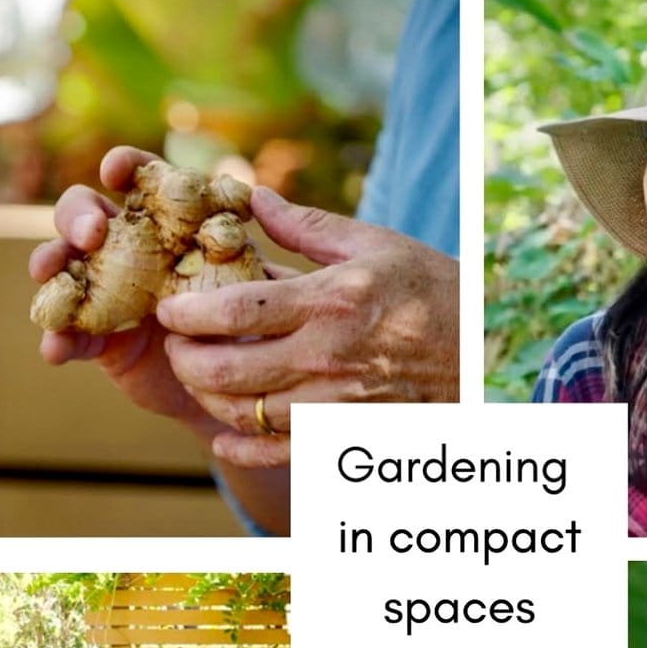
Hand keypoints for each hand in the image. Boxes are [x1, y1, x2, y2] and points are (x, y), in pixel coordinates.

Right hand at [28, 146, 225, 435]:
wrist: (234, 385)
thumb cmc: (245, 323)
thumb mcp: (251, 282)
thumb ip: (246, 244)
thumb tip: (260, 198)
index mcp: (165, 224)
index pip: (137, 179)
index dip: (123, 166)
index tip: (116, 170)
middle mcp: (128, 249)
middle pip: (84, 213)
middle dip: (78, 215)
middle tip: (90, 233)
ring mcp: (107, 291)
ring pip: (63, 265)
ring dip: (50, 263)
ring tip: (52, 274)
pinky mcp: (99, 337)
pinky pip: (68, 333)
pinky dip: (58, 338)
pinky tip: (56, 348)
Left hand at [157, 188, 459, 467]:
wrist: (478, 352)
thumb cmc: (428, 291)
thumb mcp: (374, 245)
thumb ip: (306, 227)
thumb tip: (252, 197)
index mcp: (329, 301)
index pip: (232, 312)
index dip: (185, 313)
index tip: (168, 308)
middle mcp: (326, 357)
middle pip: (225, 371)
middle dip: (185, 359)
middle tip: (178, 345)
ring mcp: (334, 403)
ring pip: (243, 414)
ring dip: (208, 398)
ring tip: (201, 377)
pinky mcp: (345, 433)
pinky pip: (278, 451)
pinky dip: (242, 447)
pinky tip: (225, 434)